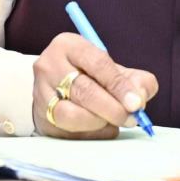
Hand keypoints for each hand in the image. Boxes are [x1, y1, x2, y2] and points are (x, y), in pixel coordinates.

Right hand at [32, 32, 157, 138]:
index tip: (136, 103)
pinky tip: (102, 129)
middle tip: (131, 118)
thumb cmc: (93, 76)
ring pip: (70, 114)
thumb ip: (136, 80)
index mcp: (69, 46)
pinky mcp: (40, 119)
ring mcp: (40, 94)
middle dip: (113, 108)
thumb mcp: (115, 69)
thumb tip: (140, 98)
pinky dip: (91, 134)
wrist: (58, 87)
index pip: (97, 64)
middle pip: (83, 91)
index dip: (119, 85)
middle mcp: (49, 67)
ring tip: (115, 122)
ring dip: (99, 122)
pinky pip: (67, 132)